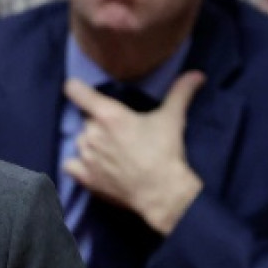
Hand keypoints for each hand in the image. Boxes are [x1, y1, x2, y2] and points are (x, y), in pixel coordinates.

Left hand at [63, 72, 204, 234]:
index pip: (76, 91)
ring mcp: (86, 156)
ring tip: (111, 152)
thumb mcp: (173, 118)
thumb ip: (180, 92)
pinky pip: (70, 164)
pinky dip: (77, 163)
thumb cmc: (165, 152)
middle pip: (87, 120)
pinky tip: (92, 165)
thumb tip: (197, 75)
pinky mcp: (84, 177)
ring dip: (90, 143)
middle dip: (99, 123)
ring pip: (79, 141)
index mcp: (109, 115)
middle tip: (119, 133)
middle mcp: (92, 133)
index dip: (76, 88)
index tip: (79, 90)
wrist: (161, 192)